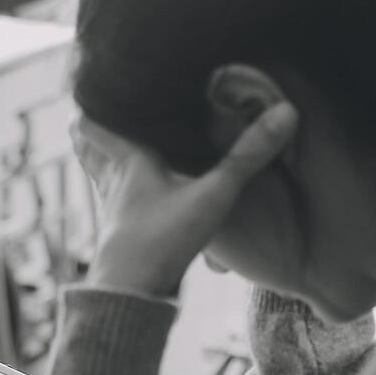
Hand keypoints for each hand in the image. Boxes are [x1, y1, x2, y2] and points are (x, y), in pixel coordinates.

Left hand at [73, 103, 297, 295]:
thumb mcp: (212, 195)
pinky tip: (132, 189)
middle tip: (101, 102)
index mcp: (128, 160)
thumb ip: (247, 155)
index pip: (96, 121)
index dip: (95, 100)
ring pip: (98, 171)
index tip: (100, 79)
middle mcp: (113, 180)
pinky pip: (112, 197)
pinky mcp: (118, 231)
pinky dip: (116, 184)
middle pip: (88, 144)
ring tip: (112, 138)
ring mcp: (111, 207)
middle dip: (92, 123)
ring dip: (101, 154)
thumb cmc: (162, 241)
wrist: (130, 295)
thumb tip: (286, 110)